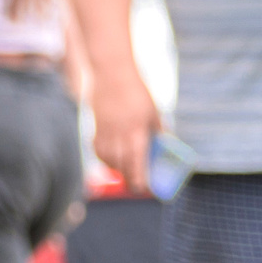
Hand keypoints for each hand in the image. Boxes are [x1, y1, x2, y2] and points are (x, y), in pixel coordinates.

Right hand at [89, 66, 161, 194]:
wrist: (112, 73)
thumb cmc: (137, 91)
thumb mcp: (153, 111)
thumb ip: (158, 130)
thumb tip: (165, 146)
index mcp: (136, 131)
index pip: (136, 162)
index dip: (139, 179)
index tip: (144, 189)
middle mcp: (118, 134)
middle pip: (122, 165)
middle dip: (129, 178)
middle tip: (136, 186)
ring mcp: (104, 131)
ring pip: (108, 159)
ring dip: (117, 169)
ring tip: (125, 170)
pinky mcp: (95, 127)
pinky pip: (98, 150)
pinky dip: (105, 158)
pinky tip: (111, 158)